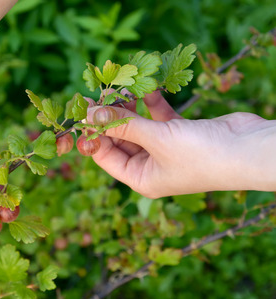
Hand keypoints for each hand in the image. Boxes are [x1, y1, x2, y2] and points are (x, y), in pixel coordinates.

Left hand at [88, 91, 275, 196]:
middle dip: (110, 117)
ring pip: (138, 126)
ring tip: (120, 86)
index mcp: (141, 178)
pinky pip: (158, 117)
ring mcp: (165, 149)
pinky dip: (152, 103)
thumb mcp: (155, 140)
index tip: (81, 111)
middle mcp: (150, 166)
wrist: (250, 149)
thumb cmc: (200, 154)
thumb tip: (90, 114)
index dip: (92, 134)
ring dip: (130, 107)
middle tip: (97, 94)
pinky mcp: (179, 133)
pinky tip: (146, 88)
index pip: (105, 156)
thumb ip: (123, 124)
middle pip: (120, 139)